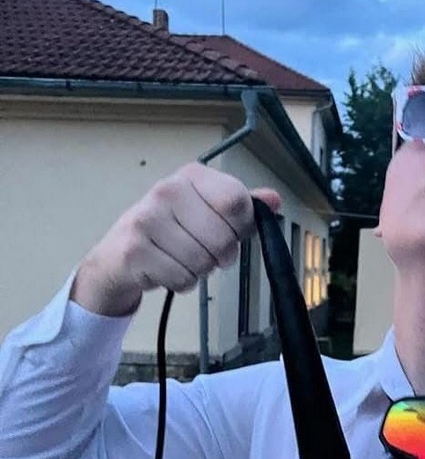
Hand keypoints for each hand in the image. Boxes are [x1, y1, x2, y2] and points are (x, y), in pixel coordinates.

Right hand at [70, 162, 281, 315]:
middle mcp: (167, 190)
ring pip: (204, 262)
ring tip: (180, 258)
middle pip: (224, 238)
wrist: (118, 257)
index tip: (230, 230)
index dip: (241, 226)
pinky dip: (181, 282)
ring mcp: (147, 219)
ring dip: (199, 271)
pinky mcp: (134, 250)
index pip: (237, 202)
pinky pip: (182, 278)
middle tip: (202, 250)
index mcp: (193, 176)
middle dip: (220, 255)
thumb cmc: (171, 232)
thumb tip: (273, 199)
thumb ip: (242, 207)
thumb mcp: (208, 212)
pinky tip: (165, 268)